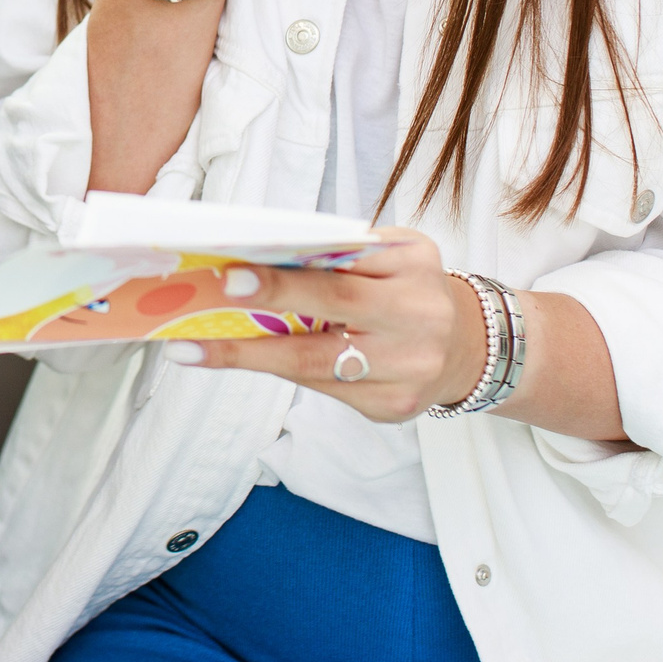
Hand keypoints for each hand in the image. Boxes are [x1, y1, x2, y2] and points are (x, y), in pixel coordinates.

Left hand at [161, 229, 486, 422]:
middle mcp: (416, 326)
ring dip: (250, 357)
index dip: (284, 281)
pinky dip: (283, 370)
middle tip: (203, 318)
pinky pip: (326, 389)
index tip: (233, 276)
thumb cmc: (413, 286)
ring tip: (194, 348)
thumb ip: (345, 253)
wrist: (467, 344)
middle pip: (326, 328)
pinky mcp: (391, 408)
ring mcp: (405, 375)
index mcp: (414, 274)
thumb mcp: (395, 253)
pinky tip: (243, 357)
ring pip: (315, 368)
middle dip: (259, 324)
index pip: (338, 279)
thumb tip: (267, 256)